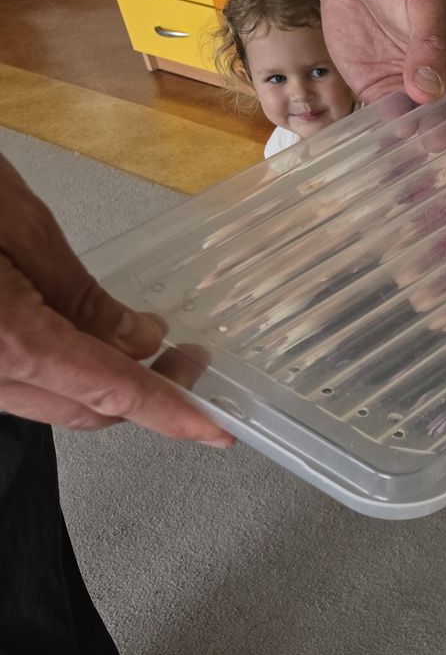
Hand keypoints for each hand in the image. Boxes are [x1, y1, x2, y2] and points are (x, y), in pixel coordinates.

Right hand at [0, 156, 232, 444]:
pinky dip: (53, 366)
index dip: (171, 412)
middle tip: (187, 358)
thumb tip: (136, 339)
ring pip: (44, 398)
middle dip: (143, 392)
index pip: (109, 391)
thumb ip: (80, 294)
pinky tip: (75, 336)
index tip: (215, 429)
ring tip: (140, 343)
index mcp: (2, 342)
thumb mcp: (18, 225)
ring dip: (96, 380)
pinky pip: (9, 380)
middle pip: (81, 408)